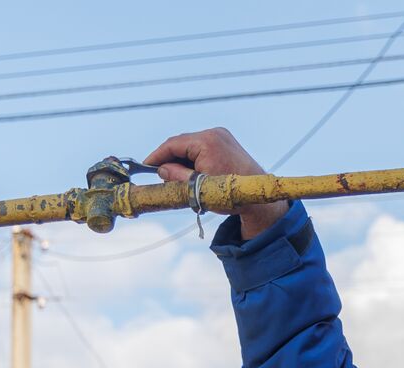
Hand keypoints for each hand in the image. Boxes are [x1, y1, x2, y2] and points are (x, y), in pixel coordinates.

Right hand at [144, 127, 288, 239]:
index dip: (157, 155)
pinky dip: (193, 158)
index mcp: (207, 142)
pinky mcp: (226, 141)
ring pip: (191, 145)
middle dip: (169, 158)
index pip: (173, 144)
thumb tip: (161, 169)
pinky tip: (190, 172)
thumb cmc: (229, 195)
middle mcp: (214, 134)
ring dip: (181, 159)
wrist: (258, 197)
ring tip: (176, 177)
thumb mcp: (197, 188)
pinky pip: (202, 146)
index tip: (145, 166)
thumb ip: (176, 176)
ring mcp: (221, 135)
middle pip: (182, 143)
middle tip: (158, 175)